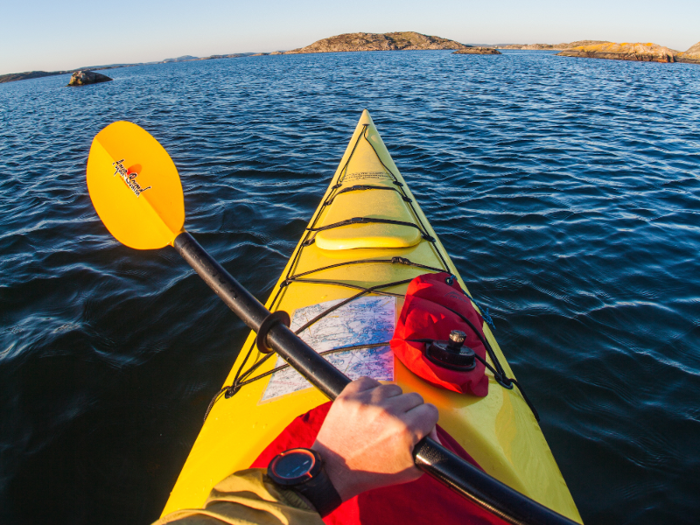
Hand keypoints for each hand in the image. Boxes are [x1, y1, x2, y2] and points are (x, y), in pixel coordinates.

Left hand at [311, 376, 438, 501]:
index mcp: (405, 430)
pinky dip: (371, 390)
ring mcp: (366, 401)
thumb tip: (434, 432)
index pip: (431, 410)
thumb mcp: (410, 470)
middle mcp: (387, 412)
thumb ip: (430, 450)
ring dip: (390, 401)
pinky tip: (369, 405)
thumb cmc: (370, 472)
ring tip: (382, 417)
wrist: (334, 471)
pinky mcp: (348, 395)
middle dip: (410, 411)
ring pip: (393, 388)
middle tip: (398, 425)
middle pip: (414, 397)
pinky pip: (369, 381)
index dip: (426, 420)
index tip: (419, 425)